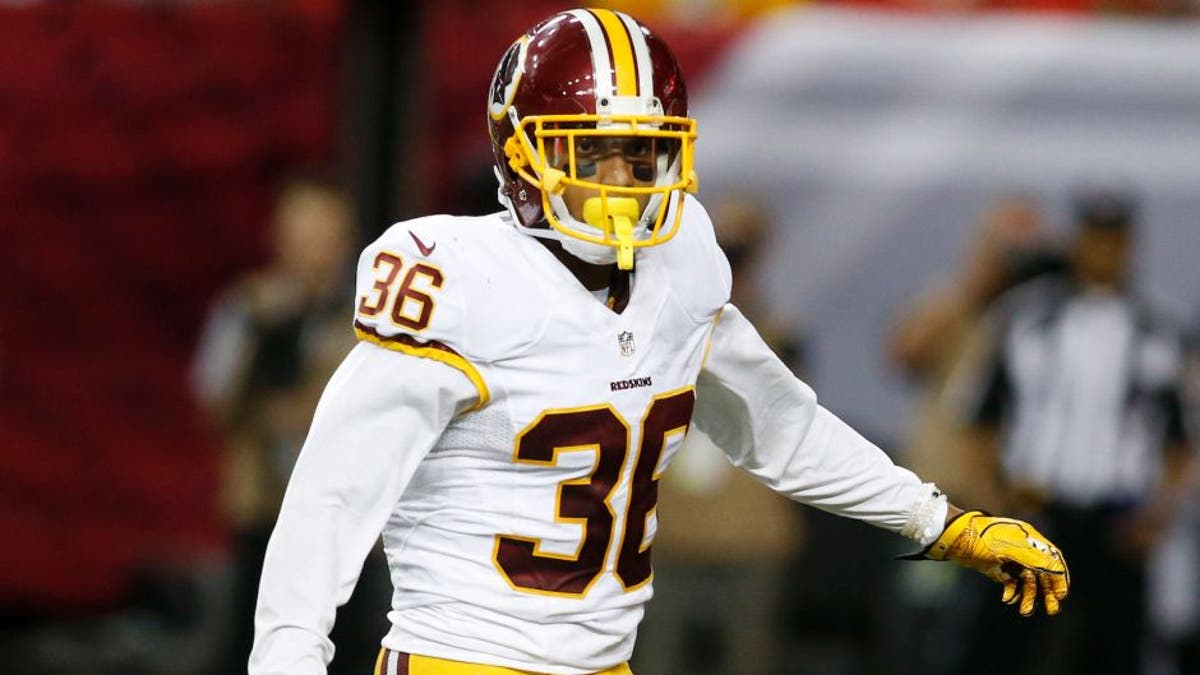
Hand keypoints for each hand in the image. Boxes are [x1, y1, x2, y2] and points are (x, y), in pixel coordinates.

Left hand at [923, 510, 1069, 615]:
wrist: (952, 537)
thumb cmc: (981, 538)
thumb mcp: (1009, 548)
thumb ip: (1034, 558)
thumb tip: (1059, 570)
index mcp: (1029, 539)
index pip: (1052, 558)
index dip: (1058, 577)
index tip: (1061, 595)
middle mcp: (1022, 548)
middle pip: (1041, 572)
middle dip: (1046, 592)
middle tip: (1052, 610)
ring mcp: (1008, 558)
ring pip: (1026, 581)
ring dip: (1028, 596)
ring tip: (1025, 611)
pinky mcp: (995, 567)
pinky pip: (1010, 583)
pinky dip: (1012, 591)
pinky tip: (1007, 599)